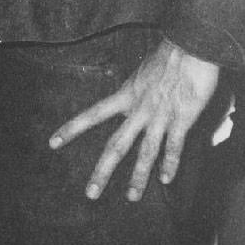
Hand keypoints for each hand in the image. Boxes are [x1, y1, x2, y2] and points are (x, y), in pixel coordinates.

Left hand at [48, 39, 218, 201]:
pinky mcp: (181, 119)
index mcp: (126, 95)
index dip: (72, 128)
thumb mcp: (142, 73)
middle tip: (90, 194)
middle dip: (102, 170)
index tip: (53, 142)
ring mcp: (159, 116)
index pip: (93, 114)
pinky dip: (170, 164)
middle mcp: (138, 109)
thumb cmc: (168, 56)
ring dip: (138, 177)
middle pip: (115, 145)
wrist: (191, 47)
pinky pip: (173, 146)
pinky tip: (166, 180)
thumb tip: (131, 102)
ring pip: (144, 152)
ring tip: (131, 197)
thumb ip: (136, 92)